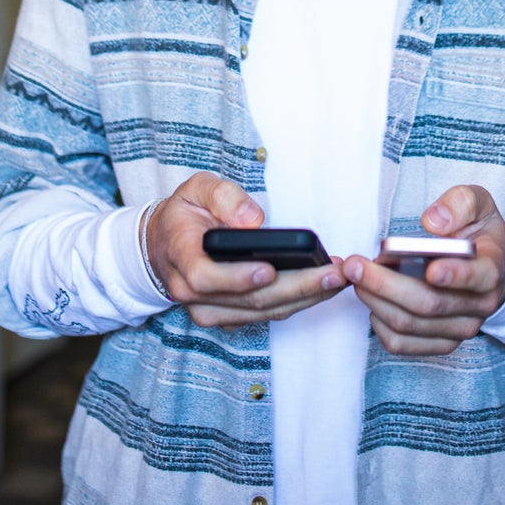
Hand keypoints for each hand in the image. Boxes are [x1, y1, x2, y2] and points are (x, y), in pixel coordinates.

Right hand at [144, 172, 346, 327]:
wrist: (166, 242)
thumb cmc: (186, 213)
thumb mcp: (197, 188)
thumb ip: (223, 197)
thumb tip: (253, 220)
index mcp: (181, 258)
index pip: (205, 278)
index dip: (237, 278)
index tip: (269, 269)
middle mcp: (192, 293)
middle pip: (247, 300)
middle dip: (295, 288)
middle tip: (332, 273)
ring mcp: (209, 310)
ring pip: (261, 311)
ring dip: (304, 298)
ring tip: (337, 278)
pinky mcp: (227, 316)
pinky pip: (265, 314)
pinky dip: (296, 302)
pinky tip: (322, 286)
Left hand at [342, 185, 504, 355]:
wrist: (492, 266)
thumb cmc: (480, 233)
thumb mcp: (479, 204)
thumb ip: (460, 203)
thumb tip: (433, 222)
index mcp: (492, 268)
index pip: (478, 277)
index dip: (455, 276)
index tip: (430, 269)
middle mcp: (480, 305)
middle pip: (429, 304)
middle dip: (386, 285)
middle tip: (355, 265)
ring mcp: (461, 328)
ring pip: (410, 325)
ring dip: (375, 301)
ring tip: (355, 276)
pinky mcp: (441, 342)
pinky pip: (402, 343)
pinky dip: (379, 323)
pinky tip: (372, 299)